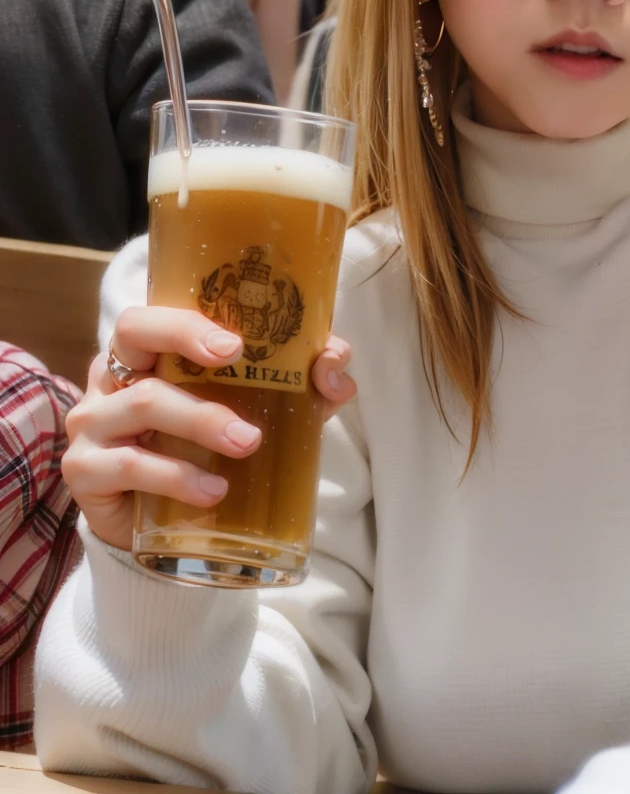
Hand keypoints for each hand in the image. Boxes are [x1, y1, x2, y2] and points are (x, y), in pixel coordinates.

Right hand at [63, 305, 356, 553]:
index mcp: (147, 351)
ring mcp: (93, 423)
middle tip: (235, 357)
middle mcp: (112, 376)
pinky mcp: (85, 472)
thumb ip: (299, 385)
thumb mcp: (255, 411)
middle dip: (185, 337)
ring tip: (248, 443)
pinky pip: (130, 465)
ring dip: (201, 419)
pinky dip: (178, 475)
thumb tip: (336, 368)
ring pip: (142, 402)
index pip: (154, 311)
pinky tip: (213, 489)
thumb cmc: (205, 449)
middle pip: (133, 333)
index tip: (236, 342)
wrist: (162, 526)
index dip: (188, 319)